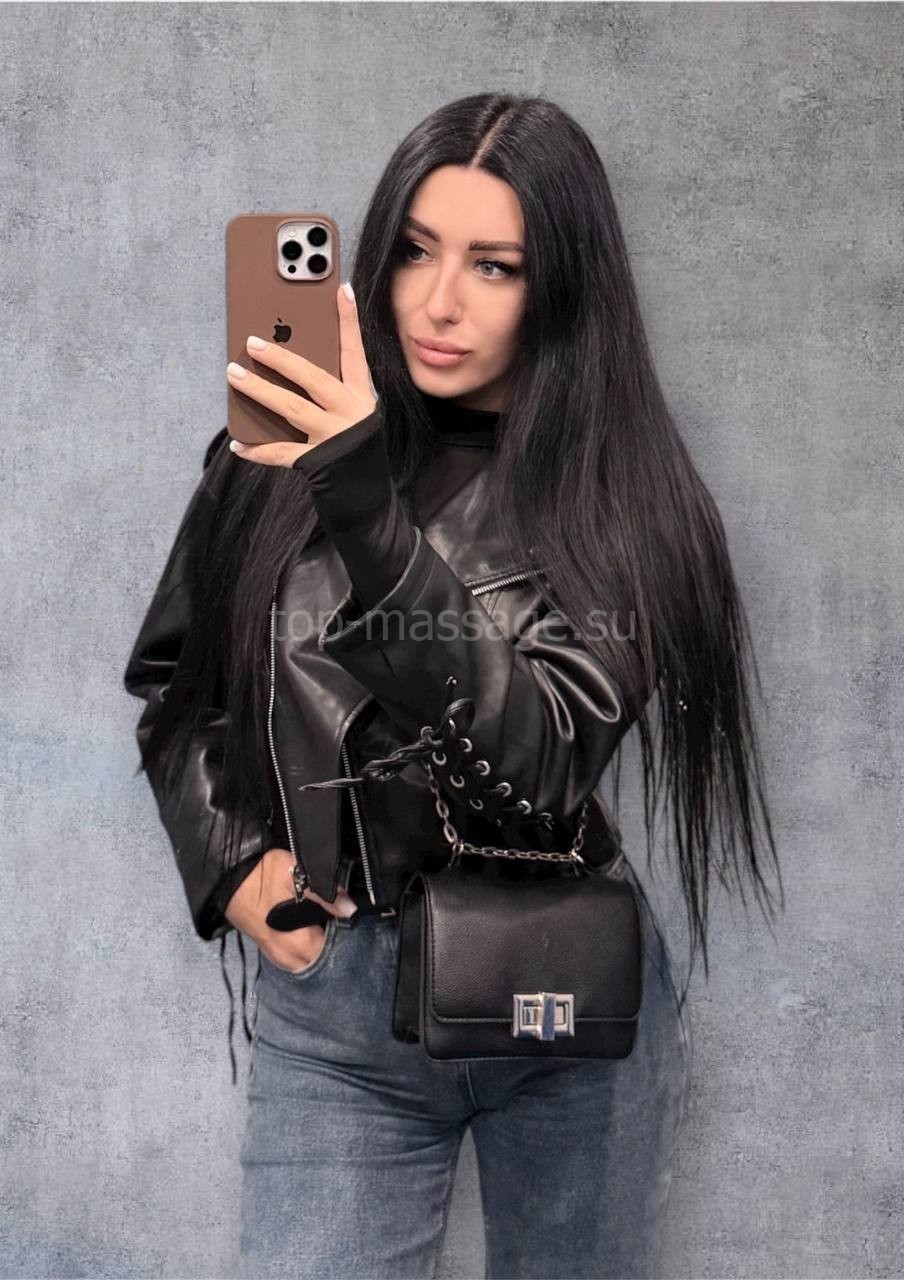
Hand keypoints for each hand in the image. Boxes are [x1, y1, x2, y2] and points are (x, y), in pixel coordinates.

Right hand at [224, 847, 357, 971]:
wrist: (227, 876)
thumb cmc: (262, 874)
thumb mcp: (297, 874)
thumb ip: (325, 895)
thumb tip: (349, 909)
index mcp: (299, 943)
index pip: (334, 956)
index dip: (348, 942)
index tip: (355, 926)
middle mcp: (288, 957)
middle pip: (321, 963)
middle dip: (335, 949)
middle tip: (343, 925)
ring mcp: (276, 955)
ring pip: (307, 963)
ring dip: (319, 950)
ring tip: (329, 927)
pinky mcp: (269, 949)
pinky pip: (294, 959)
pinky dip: (306, 950)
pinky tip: (312, 932)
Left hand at [225, 282, 377, 469]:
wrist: (365, 489)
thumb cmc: (354, 442)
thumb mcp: (353, 408)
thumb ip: (330, 385)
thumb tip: (290, 357)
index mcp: (360, 395)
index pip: (354, 352)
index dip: (349, 322)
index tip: (341, 290)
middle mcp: (349, 413)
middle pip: (313, 378)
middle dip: (281, 358)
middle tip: (252, 342)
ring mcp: (333, 437)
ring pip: (292, 409)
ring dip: (260, 390)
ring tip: (233, 375)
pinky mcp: (318, 462)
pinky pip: (281, 454)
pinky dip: (258, 451)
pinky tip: (238, 444)